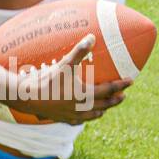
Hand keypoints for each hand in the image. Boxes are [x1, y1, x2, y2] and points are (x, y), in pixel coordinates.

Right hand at [0, 35, 130, 124]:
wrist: (27, 97)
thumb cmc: (47, 80)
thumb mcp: (65, 63)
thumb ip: (79, 51)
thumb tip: (92, 37)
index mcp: (85, 95)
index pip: (109, 90)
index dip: (121, 85)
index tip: (131, 81)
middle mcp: (82, 108)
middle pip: (104, 105)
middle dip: (115, 100)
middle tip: (123, 95)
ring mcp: (72, 115)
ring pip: (93, 115)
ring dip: (102, 110)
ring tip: (106, 107)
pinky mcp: (62, 119)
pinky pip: (78, 121)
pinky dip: (85, 118)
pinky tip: (83, 116)